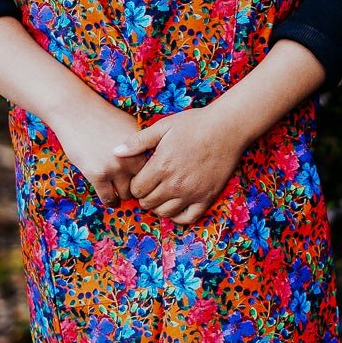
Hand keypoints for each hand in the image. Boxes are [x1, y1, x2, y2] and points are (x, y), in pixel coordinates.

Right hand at [50, 96, 144, 206]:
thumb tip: (154, 162)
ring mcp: (116, 166)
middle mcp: (133, 157)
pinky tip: (111, 200)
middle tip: (137, 194)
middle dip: (141, 190)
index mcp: (143, 144)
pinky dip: (111, 201)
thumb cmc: (103, 116)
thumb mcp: (130, 125)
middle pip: (145, 184)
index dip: (153, 178)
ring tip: (122, 198)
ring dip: (125, 196)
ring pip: (127, 194)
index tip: (150, 184)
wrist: (76, 110)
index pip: (156, 170)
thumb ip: (142, 144)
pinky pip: (109, 197)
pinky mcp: (98, 174)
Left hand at [113, 107, 243, 224]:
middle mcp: (174, 184)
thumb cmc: (194, 124)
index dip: (135, 184)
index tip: (141, 177)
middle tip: (150, 185)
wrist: (227, 128)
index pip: (136, 189)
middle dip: (144, 196)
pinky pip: (187, 218)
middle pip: (148, 203)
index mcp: (161, 166)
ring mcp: (191, 193)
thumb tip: (115, 151)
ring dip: (158, 206)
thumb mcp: (163, 127)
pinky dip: (178, 216)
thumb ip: (138, 141)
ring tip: (161, 194)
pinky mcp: (206, 198)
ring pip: (164, 213)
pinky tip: (176, 205)